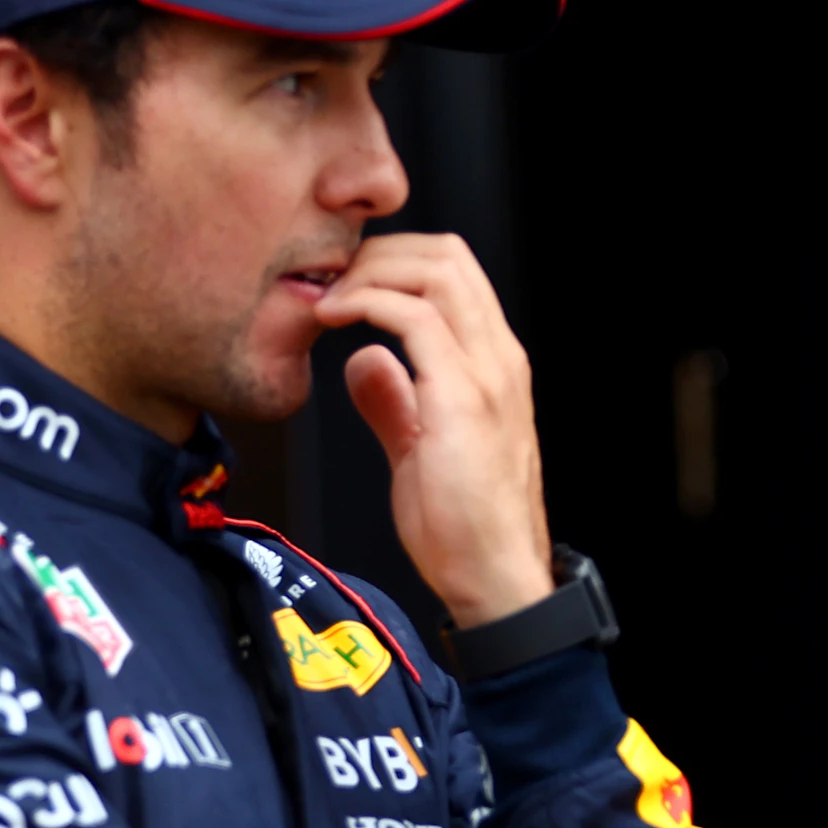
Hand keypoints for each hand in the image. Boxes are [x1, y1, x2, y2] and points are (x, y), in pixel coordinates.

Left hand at [312, 234, 554, 626]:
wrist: (493, 577)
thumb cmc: (464, 526)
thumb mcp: (420, 449)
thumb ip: (395, 401)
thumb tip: (364, 362)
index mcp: (494, 366)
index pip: (455, 276)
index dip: (396, 262)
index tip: (344, 281)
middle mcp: (499, 359)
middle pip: (448, 256)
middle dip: (381, 250)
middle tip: (328, 277)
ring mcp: (486, 374)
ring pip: (437, 272)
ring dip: (372, 269)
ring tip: (328, 293)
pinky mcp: (463, 397)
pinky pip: (416, 319)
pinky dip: (369, 301)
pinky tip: (336, 317)